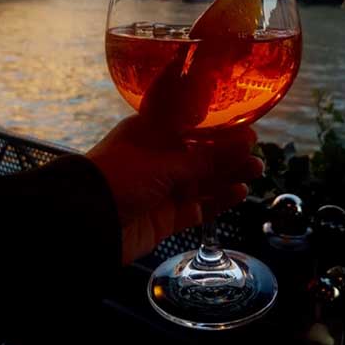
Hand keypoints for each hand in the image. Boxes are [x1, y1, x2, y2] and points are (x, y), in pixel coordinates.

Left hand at [86, 116, 263, 264]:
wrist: (88, 220)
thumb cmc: (119, 177)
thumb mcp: (165, 163)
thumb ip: (207, 158)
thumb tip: (245, 142)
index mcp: (147, 135)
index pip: (186, 125)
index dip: (214, 126)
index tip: (242, 124)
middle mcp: (155, 160)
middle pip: (199, 155)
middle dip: (227, 154)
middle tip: (256, 150)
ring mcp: (161, 190)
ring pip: (202, 182)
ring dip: (228, 176)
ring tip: (256, 170)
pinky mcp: (164, 218)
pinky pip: (197, 208)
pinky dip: (218, 202)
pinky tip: (239, 192)